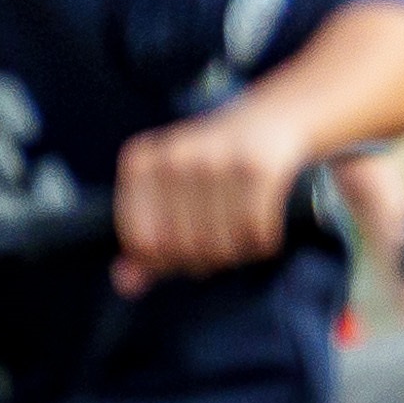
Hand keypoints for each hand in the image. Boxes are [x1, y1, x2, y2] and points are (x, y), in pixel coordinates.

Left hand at [114, 96, 309, 287]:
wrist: (278, 117)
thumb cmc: (216, 164)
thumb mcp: (172, 193)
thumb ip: (146, 240)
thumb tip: (125, 285)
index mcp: (143, 162)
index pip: (142, 242)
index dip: (166, 260)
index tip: (187, 250)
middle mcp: (175, 157)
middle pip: (182, 249)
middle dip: (206, 259)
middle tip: (221, 244)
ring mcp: (215, 161)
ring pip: (219, 247)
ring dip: (237, 254)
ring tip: (243, 236)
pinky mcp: (257, 168)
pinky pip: (255, 236)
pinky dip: (263, 245)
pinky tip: (265, 230)